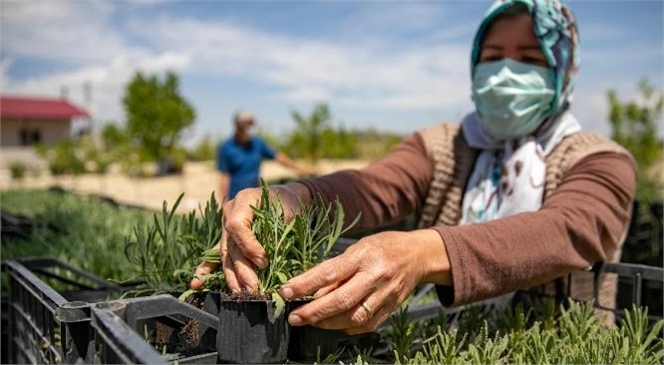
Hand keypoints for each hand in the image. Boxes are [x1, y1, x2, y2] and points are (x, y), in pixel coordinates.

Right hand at [190, 183, 309, 291]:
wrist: (284, 196)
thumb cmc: (289, 203)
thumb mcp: (289, 214)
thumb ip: (277, 235)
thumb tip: (267, 264)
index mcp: (243, 200)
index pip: (237, 226)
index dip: (248, 246)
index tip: (264, 263)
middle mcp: (229, 212)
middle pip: (231, 244)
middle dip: (242, 269)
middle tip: (253, 288)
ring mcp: (225, 224)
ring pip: (225, 253)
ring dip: (231, 276)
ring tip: (239, 293)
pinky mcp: (226, 236)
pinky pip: (217, 253)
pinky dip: (208, 269)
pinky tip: (196, 284)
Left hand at [278, 229, 450, 334]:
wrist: (418, 254)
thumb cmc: (381, 247)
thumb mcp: (358, 248)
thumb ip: (337, 270)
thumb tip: (312, 292)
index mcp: (363, 256)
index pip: (329, 272)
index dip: (305, 284)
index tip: (285, 292)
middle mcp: (375, 275)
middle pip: (341, 300)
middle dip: (314, 312)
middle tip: (294, 317)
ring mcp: (386, 294)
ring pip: (354, 317)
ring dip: (328, 323)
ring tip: (311, 322)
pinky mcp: (392, 308)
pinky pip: (367, 325)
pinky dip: (348, 327)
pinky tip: (335, 324)